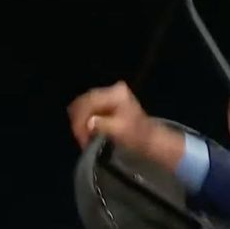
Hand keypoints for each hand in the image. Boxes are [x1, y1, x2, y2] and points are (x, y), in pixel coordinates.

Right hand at [67, 82, 184, 169]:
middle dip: (79, 121)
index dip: (81, 120)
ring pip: (83, 106)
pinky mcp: (106, 103)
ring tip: (84, 137)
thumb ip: (103, 125)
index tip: (81, 137)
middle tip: (81, 139)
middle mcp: (110, 89)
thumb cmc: (138, 136)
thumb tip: (89, 123)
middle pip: (83, 102)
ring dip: (81, 122)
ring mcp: (108, 95)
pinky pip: (88, 110)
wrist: (150, 139)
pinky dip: (85, 122)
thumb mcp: (121, 131)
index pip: (89, 102)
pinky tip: (87, 133)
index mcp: (115, 93)